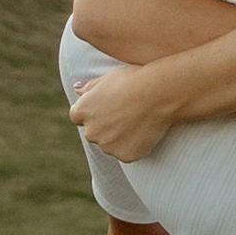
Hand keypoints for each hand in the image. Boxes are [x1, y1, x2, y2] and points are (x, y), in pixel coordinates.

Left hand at [68, 61, 182, 158]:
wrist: (159, 94)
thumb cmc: (134, 81)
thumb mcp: (108, 78)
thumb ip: (89, 87)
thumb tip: (77, 88)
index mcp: (82, 110)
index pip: (78, 117)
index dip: (93, 113)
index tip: (108, 108)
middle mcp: (91, 131)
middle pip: (94, 133)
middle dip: (105, 126)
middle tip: (126, 114)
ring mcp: (108, 145)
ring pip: (110, 144)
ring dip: (119, 137)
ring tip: (137, 121)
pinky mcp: (125, 155)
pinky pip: (126, 153)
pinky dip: (133, 146)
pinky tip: (144, 132)